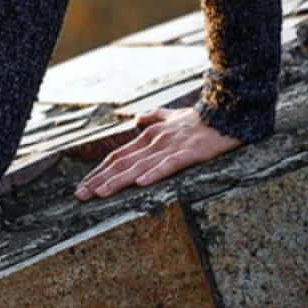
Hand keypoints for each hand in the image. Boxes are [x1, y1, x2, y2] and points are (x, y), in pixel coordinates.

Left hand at [74, 106, 240, 200]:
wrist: (226, 111)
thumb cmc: (199, 118)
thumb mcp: (172, 116)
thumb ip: (153, 117)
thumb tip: (137, 119)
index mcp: (148, 136)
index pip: (118, 156)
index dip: (99, 171)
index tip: (84, 185)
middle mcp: (154, 141)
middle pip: (121, 163)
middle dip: (99, 180)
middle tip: (80, 195)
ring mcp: (171, 146)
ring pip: (139, 166)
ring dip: (117, 181)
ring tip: (99, 194)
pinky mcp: (189, 152)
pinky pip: (169, 164)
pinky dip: (153, 173)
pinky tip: (140, 183)